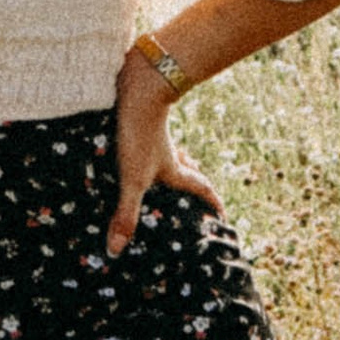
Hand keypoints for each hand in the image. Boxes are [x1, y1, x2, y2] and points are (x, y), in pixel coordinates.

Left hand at [107, 47, 223, 257]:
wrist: (138, 88)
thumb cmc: (139, 134)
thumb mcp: (132, 179)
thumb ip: (125, 213)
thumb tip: (116, 251)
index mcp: (173, 169)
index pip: (200, 188)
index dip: (212, 202)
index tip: (223, 214)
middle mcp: (168, 154)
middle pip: (187, 171)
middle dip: (191, 186)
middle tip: (193, 198)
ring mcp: (155, 138)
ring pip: (168, 156)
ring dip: (170, 166)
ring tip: (161, 178)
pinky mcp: (138, 124)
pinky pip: (148, 143)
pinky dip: (146, 152)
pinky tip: (129, 152)